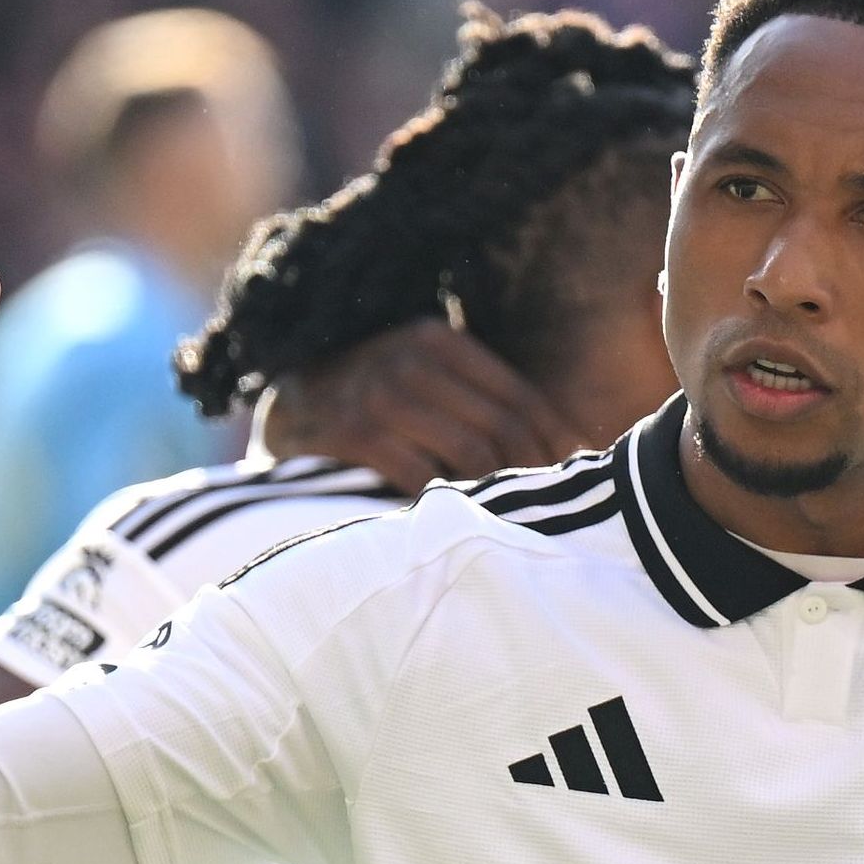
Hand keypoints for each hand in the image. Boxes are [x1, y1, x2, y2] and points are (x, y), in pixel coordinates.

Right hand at [257, 317, 591, 490]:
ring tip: (513, 519)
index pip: (518, 394)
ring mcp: (378, 393)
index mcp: (436, 339)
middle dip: (535, 471)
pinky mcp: (351, 433)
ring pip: (471, 452)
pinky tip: (462, 524)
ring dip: (498, 491)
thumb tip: (571, 446)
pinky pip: (423, 477)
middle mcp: (409, 357)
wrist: (283, 414)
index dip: (556, 438)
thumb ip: (476, 400)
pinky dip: (449, 505)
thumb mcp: (419, 380)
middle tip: (554, 510)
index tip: (580, 473)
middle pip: (502, 426)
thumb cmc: (369, 405)